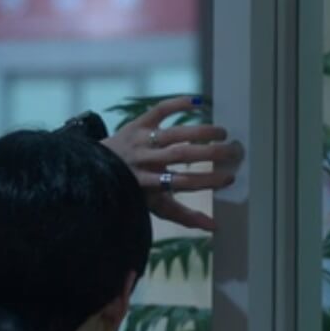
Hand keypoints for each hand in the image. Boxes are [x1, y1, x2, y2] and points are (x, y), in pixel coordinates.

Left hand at [102, 96, 242, 232]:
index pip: (181, 182)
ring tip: (222, 133)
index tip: (229, 177)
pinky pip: (160, 110)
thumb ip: (183, 216)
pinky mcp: (138, 123)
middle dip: (209, 153)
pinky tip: (199, 103)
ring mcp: (140, 139)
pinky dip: (179, 103)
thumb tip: (214, 227)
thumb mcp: (154, 206)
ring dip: (200, 132)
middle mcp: (143, 160)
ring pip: (173, 133)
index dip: (206, 180)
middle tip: (233, 151)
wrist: (96, 168)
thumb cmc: (132, 190)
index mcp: (147, 184)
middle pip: (179, 155)